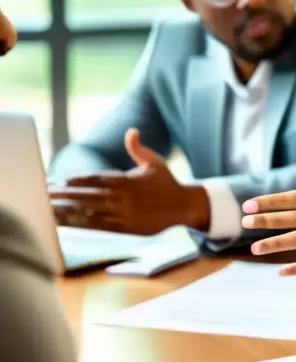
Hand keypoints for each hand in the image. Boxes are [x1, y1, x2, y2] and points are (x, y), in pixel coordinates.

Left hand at [49, 128, 209, 234]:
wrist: (185, 208)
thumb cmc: (168, 184)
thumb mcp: (156, 162)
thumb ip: (138, 149)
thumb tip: (131, 132)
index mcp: (128, 181)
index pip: (97, 179)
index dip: (77, 180)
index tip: (59, 182)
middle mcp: (123, 198)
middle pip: (87, 196)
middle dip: (64, 196)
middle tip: (44, 195)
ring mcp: (124, 215)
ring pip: (89, 213)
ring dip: (67, 212)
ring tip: (49, 210)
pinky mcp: (125, 229)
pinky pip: (98, 227)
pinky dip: (81, 226)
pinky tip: (67, 225)